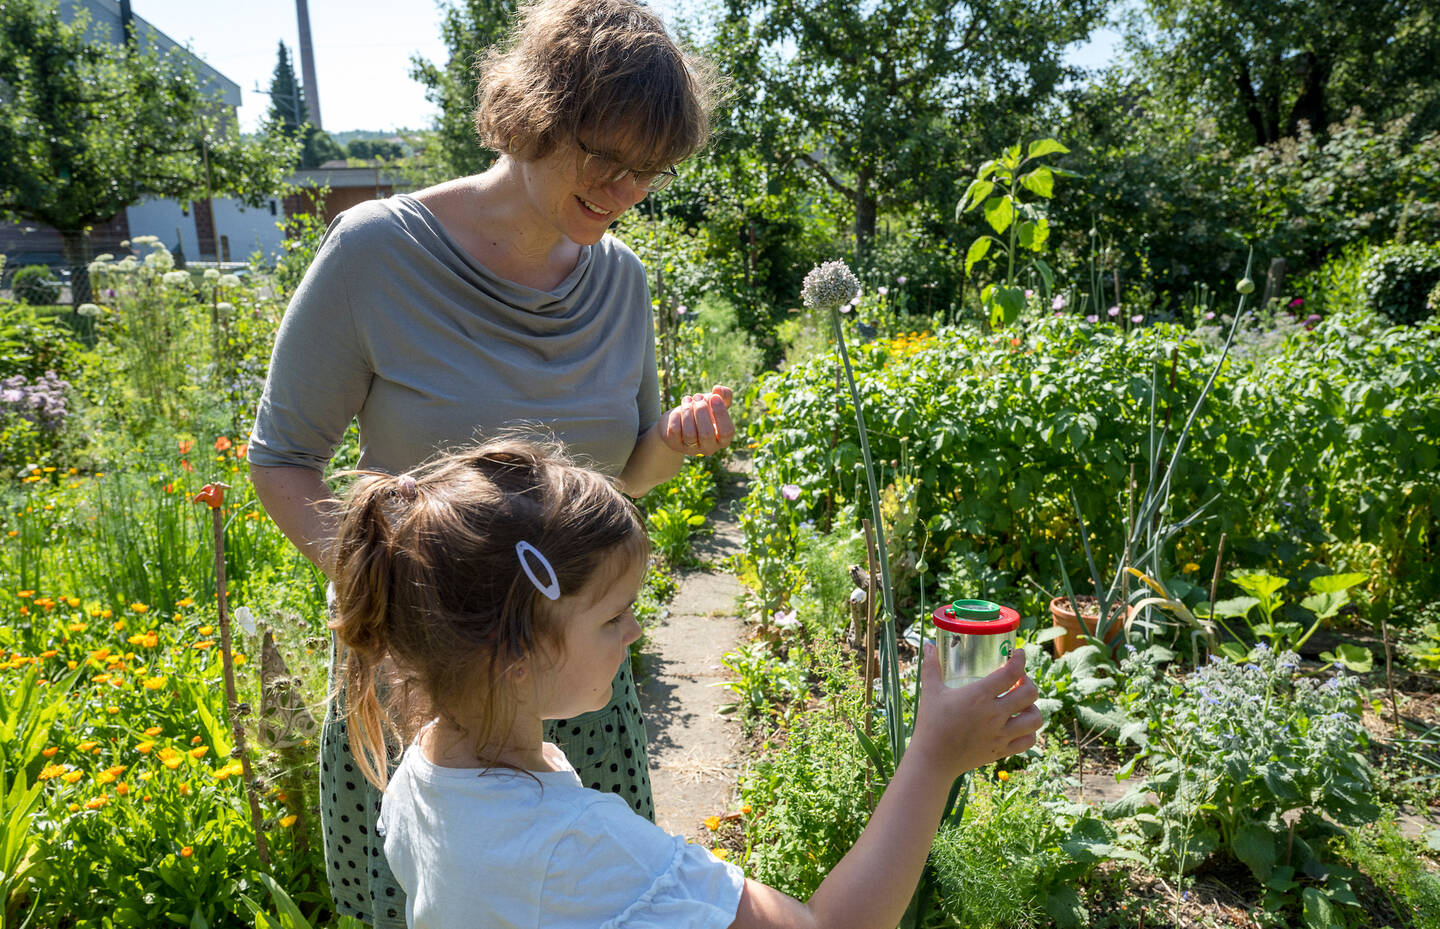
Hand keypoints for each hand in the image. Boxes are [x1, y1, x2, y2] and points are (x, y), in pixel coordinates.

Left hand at [659, 385, 733, 455]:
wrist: (681, 420)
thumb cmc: (703, 412)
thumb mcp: (714, 402)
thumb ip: (723, 394)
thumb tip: (718, 389)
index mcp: (723, 439)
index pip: (726, 431)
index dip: (721, 413)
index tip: (714, 397)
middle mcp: (708, 448)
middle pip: (707, 434)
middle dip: (701, 410)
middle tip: (697, 396)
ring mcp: (691, 449)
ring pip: (689, 433)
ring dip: (688, 411)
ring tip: (687, 399)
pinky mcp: (675, 445)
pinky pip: (675, 431)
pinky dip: (676, 416)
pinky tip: (679, 410)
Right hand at [908, 646, 1040, 778]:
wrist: (933, 760)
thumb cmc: (930, 723)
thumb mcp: (930, 692)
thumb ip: (931, 667)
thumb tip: (930, 646)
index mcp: (979, 696)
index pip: (1011, 672)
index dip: (1020, 659)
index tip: (1018, 654)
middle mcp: (994, 714)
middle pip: (1030, 693)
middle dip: (1028, 682)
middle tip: (1018, 681)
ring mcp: (1001, 734)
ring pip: (1035, 719)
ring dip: (1033, 708)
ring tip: (1022, 705)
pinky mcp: (1002, 750)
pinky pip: (1028, 741)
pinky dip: (1029, 731)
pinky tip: (1019, 725)